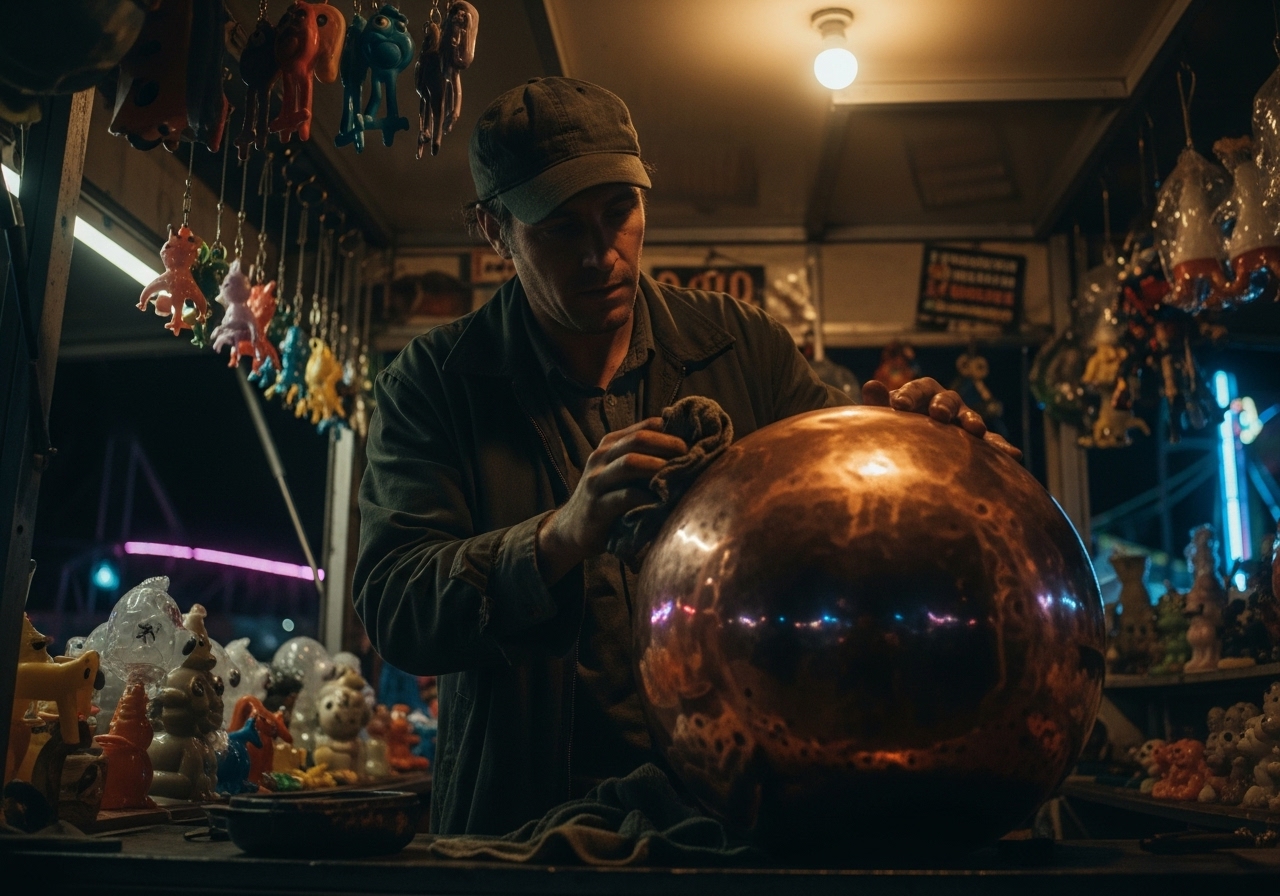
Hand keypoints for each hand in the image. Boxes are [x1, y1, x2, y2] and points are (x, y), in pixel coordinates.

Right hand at [536, 417, 687, 584]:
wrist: (571, 529)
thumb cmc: (606, 500)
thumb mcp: (620, 474)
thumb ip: (644, 460)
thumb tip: (686, 451)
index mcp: (610, 445)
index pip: (645, 426)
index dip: (672, 430)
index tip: (696, 440)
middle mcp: (600, 457)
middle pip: (638, 440)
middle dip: (668, 445)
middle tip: (691, 455)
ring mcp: (596, 481)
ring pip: (630, 462)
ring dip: (658, 466)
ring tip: (679, 475)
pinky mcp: (597, 506)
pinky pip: (626, 496)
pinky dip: (648, 496)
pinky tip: (663, 501)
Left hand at [862, 377, 1021, 459]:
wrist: (911, 448)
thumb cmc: (896, 428)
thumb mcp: (884, 418)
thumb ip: (878, 405)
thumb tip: (870, 384)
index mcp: (922, 394)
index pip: (916, 390)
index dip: (908, 395)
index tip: (898, 405)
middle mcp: (945, 404)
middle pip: (947, 400)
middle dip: (943, 405)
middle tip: (938, 413)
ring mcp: (963, 422)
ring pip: (970, 419)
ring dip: (973, 422)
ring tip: (976, 430)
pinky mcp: (977, 443)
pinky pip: (992, 444)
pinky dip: (1001, 448)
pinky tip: (1013, 456)